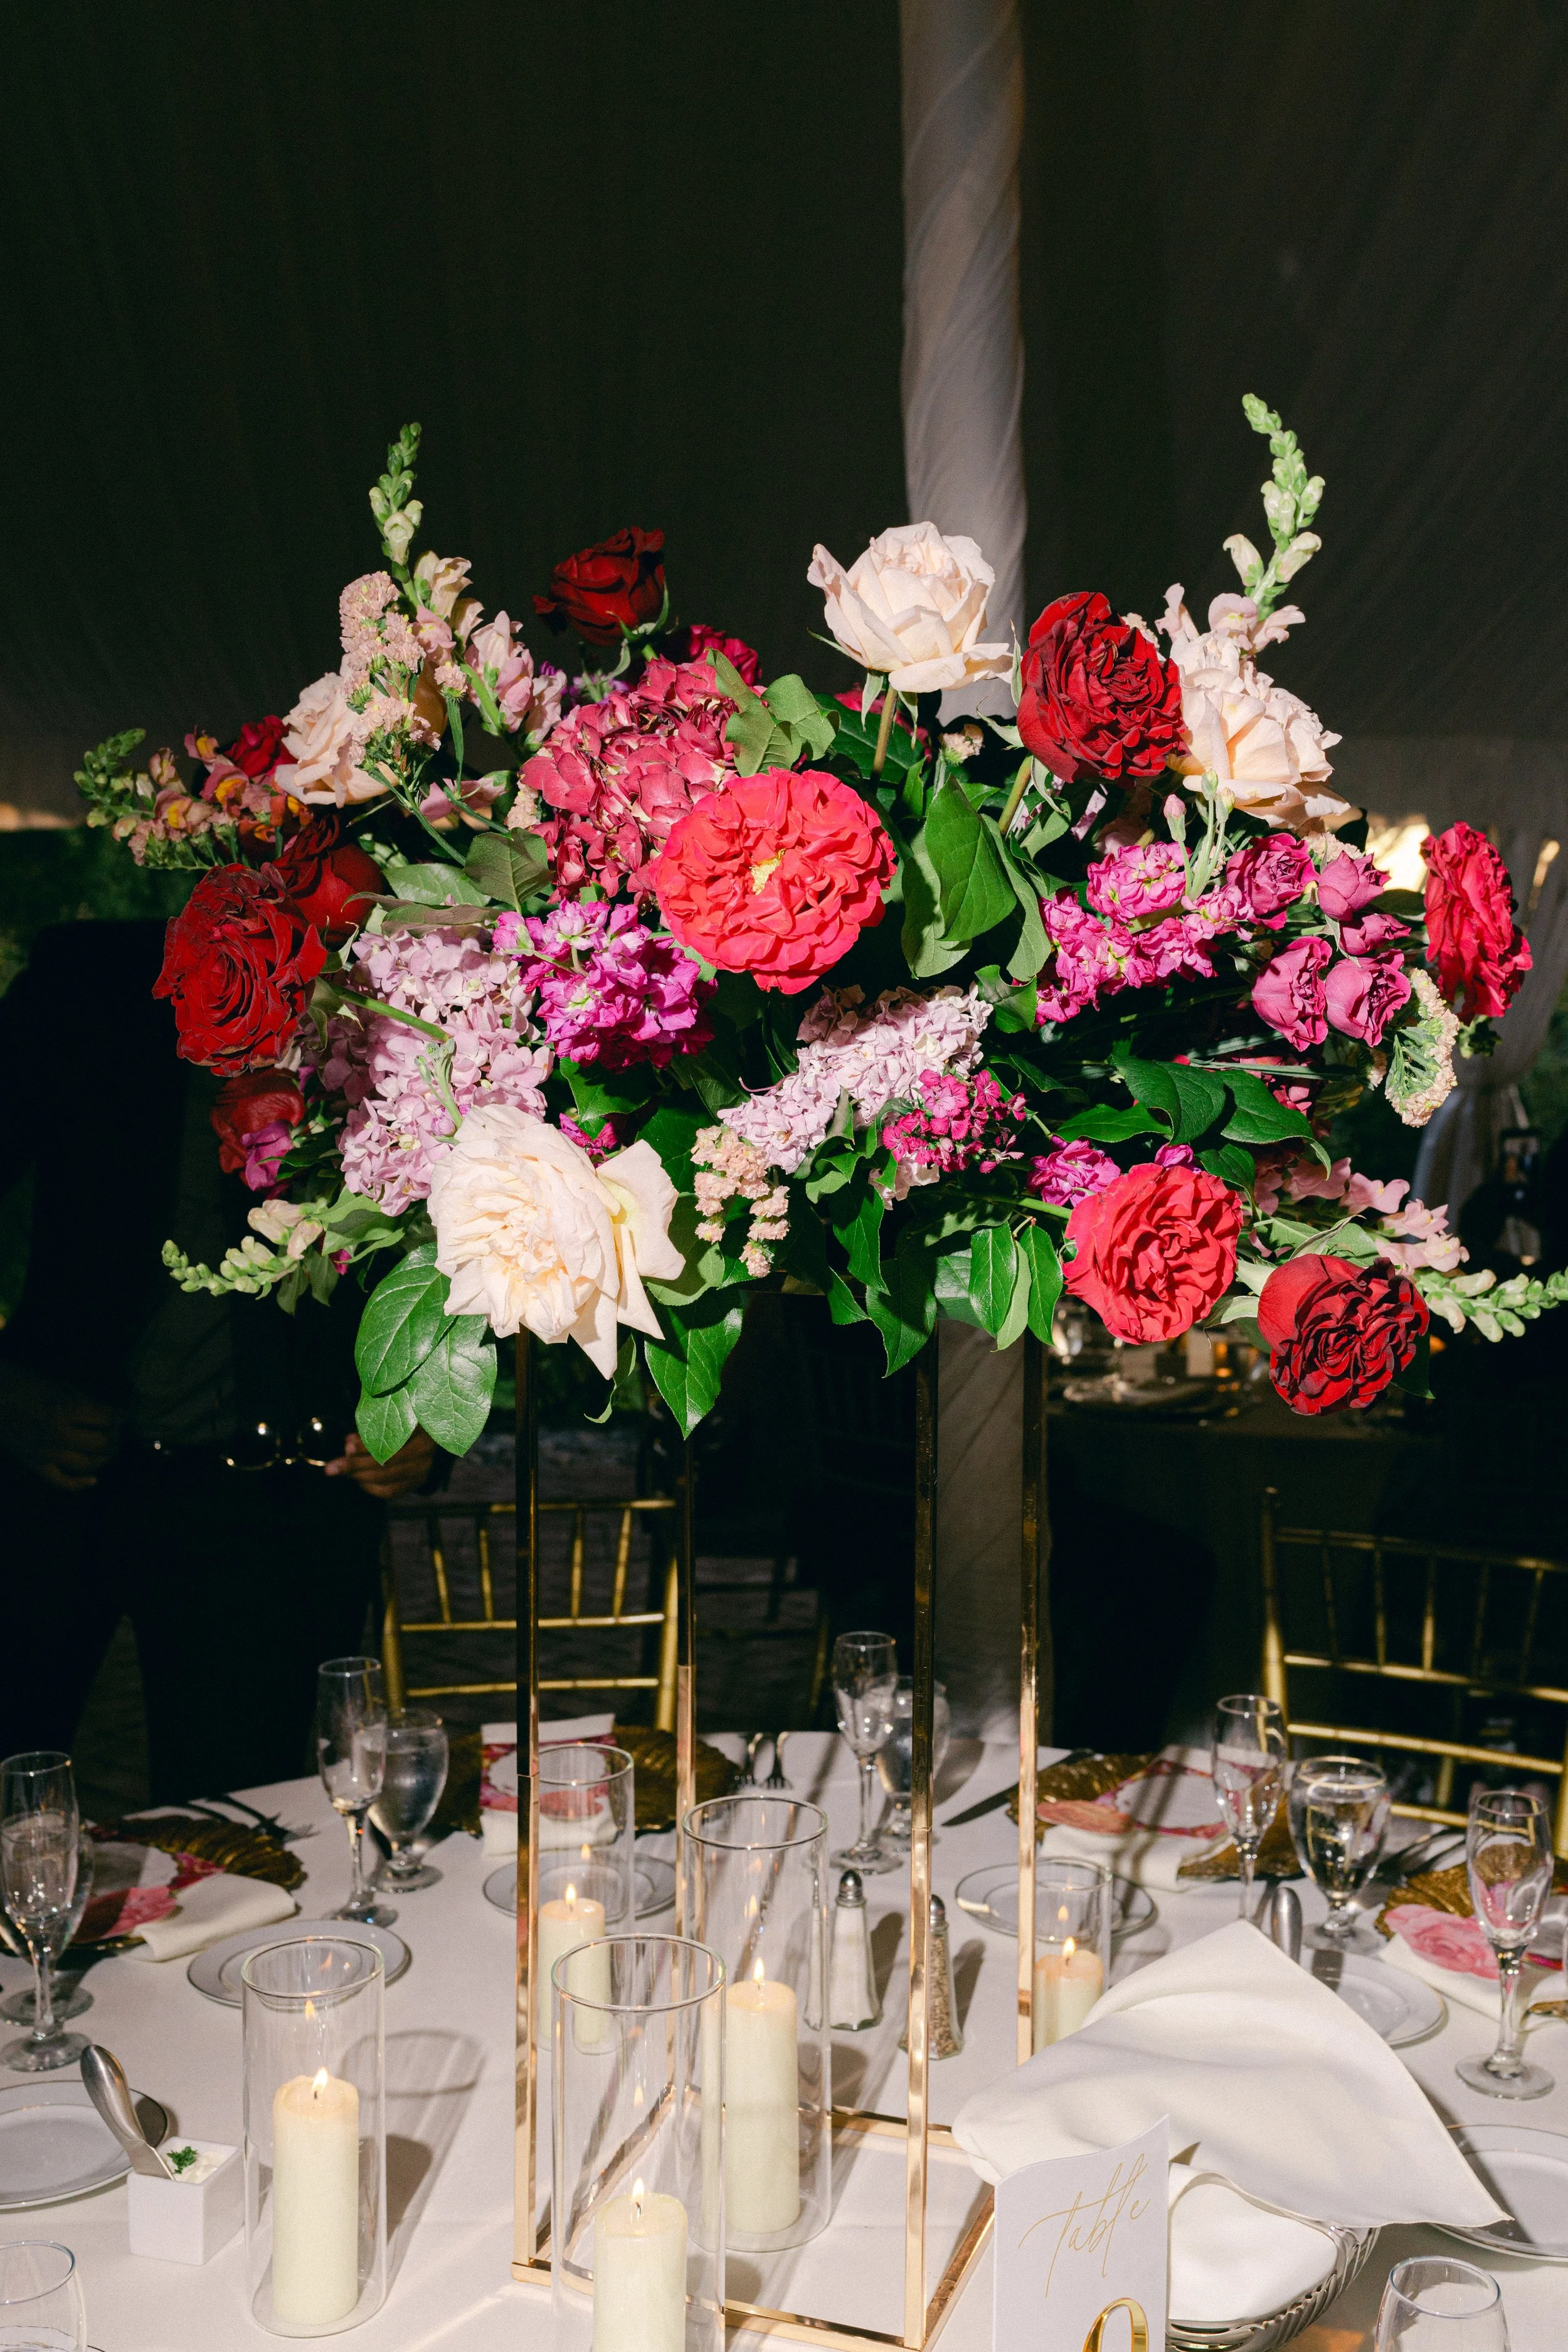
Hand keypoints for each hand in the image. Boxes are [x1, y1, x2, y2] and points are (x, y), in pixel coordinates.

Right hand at [0, 1364, 123, 1490]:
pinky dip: (80, 1484)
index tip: (125, 1414)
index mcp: (66, 1409)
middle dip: (115, 1438)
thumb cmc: (21, 1382)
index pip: (107, 1418)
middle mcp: (59, 1435)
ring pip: (88, 1465)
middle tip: (116, 1432)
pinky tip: (93, 1480)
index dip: (121, 1416)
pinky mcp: (34, 1465)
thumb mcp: (57, 1384)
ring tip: (107, 1449)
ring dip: (104, 1458)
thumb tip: (106, 1413)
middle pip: (102, 1444)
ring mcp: (46, 1453)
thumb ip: (83, 1400)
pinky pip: (61, 1482)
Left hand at [324, 1428, 437, 1500]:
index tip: (347, 1446)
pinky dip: (370, 1487)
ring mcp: (423, 1468)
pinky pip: (390, 1491)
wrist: (422, 1437)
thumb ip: (369, 1430)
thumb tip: (349, 1445)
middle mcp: (426, 1449)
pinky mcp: (417, 1482)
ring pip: (386, 1478)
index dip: (368, 1445)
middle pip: (387, 1461)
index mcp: (419, 1426)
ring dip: (359, 1476)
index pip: (391, 1439)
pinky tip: (358, 1479)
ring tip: (342, 1470)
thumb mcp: (386, 1420)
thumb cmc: (399, 1423)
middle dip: (356, 1464)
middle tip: (333, 1466)